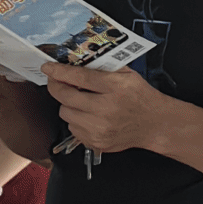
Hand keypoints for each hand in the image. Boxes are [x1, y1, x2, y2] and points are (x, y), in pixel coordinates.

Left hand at [42, 61, 181, 154]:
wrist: (154, 125)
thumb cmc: (141, 97)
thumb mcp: (127, 74)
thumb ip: (103, 67)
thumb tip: (76, 61)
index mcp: (115, 87)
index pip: (78, 77)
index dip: (59, 71)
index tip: (48, 67)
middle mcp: (105, 109)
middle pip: (66, 96)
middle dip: (56, 86)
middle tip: (57, 81)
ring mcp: (99, 128)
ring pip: (65, 113)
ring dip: (68, 105)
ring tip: (81, 101)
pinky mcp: (95, 142)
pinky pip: (72, 128)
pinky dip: (76, 120)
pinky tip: (89, 116)